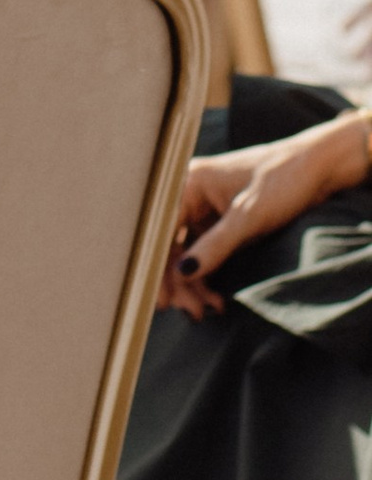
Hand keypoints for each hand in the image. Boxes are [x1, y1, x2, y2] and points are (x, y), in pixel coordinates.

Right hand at [160, 109, 371, 316]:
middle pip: (171, 244)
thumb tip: (185, 273)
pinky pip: (204, 252)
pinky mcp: (221, 222)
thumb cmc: (283, 179)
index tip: (164, 299)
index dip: (160, 266)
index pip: (161, 231)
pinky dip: (209, 275)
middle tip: (193, 312)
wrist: (319, 167)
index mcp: (188, 183)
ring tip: (207, 310)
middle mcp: (190, 195)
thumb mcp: (249, 217)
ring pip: (187, 252)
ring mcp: (205, 209)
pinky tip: (216, 296)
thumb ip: (216, 245)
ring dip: (195, 283)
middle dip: (180, 281)